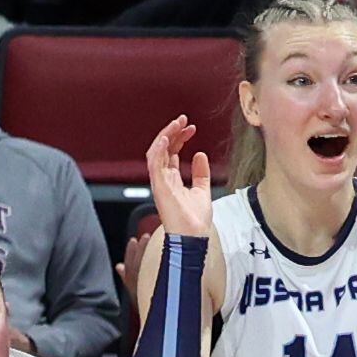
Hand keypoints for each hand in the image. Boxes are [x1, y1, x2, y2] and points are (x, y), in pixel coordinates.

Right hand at [144, 115, 214, 240]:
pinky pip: (154, 164)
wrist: (194, 237)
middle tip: (183, 120)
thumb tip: (199, 155)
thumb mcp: (202, 190)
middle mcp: (163, 179)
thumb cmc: (196, 221)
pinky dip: (158, 150)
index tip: (191, 128)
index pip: (171, 152)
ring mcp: (160, 182)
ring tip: (176, 124)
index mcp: (171, 180)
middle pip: (162, 149)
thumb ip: (200, 173)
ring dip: (165, 136)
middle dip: (172, 132)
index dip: (179, 138)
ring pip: (156, 152)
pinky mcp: (159, 187)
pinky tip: (165, 138)